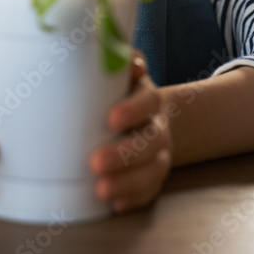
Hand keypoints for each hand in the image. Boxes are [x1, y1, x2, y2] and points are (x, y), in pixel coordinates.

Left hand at [89, 50, 172, 212]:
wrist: (147, 117)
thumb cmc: (120, 94)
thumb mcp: (120, 75)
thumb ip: (116, 61)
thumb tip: (110, 48)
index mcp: (148, 98)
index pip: (148, 100)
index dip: (133, 109)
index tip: (111, 118)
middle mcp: (157, 127)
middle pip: (149, 141)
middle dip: (124, 154)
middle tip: (95, 162)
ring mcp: (158, 155)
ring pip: (151, 171)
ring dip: (127, 182)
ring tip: (101, 190)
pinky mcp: (153, 177)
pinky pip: (149, 192)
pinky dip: (133, 199)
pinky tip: (114, 206)